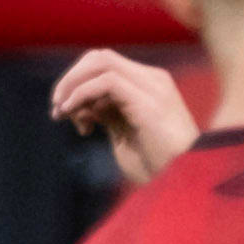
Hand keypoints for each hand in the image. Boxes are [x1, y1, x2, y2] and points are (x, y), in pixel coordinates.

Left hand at [51, 48, 200, 184]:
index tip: (65, 113)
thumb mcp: (126, 136)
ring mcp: (152, 87)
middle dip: (70, 79)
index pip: (105, 65)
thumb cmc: (160, 169)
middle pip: (99, 57)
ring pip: (100, 62)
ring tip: (62, 113)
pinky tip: (73, 114)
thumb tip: (84, 105)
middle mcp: (152, 80)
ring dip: (72, 85)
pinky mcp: (147, 101)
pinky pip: (105, 82)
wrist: (186, 185)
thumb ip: (108, 115)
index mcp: (150, 85)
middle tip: (57, 109)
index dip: (78, 83)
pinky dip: (82, 94)